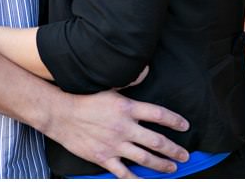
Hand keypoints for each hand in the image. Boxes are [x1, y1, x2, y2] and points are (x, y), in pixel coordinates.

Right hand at [45, 89, 188, 177]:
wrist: (59, 113)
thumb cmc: (82, 98)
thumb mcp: (107, 87)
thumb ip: (127, 84)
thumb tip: (145, 73)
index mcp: (126, 108)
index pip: (159, 115)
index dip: (175, 121)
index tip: (184, 126)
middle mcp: (124, 127)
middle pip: (158, 142)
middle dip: (175, 151)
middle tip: (184, 155)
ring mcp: (115, 144)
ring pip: (146, 159)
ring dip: (162, 165)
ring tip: (171, 168)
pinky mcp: (104, 157)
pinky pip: (125, 173)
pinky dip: (138, 179)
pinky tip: (146, 181)